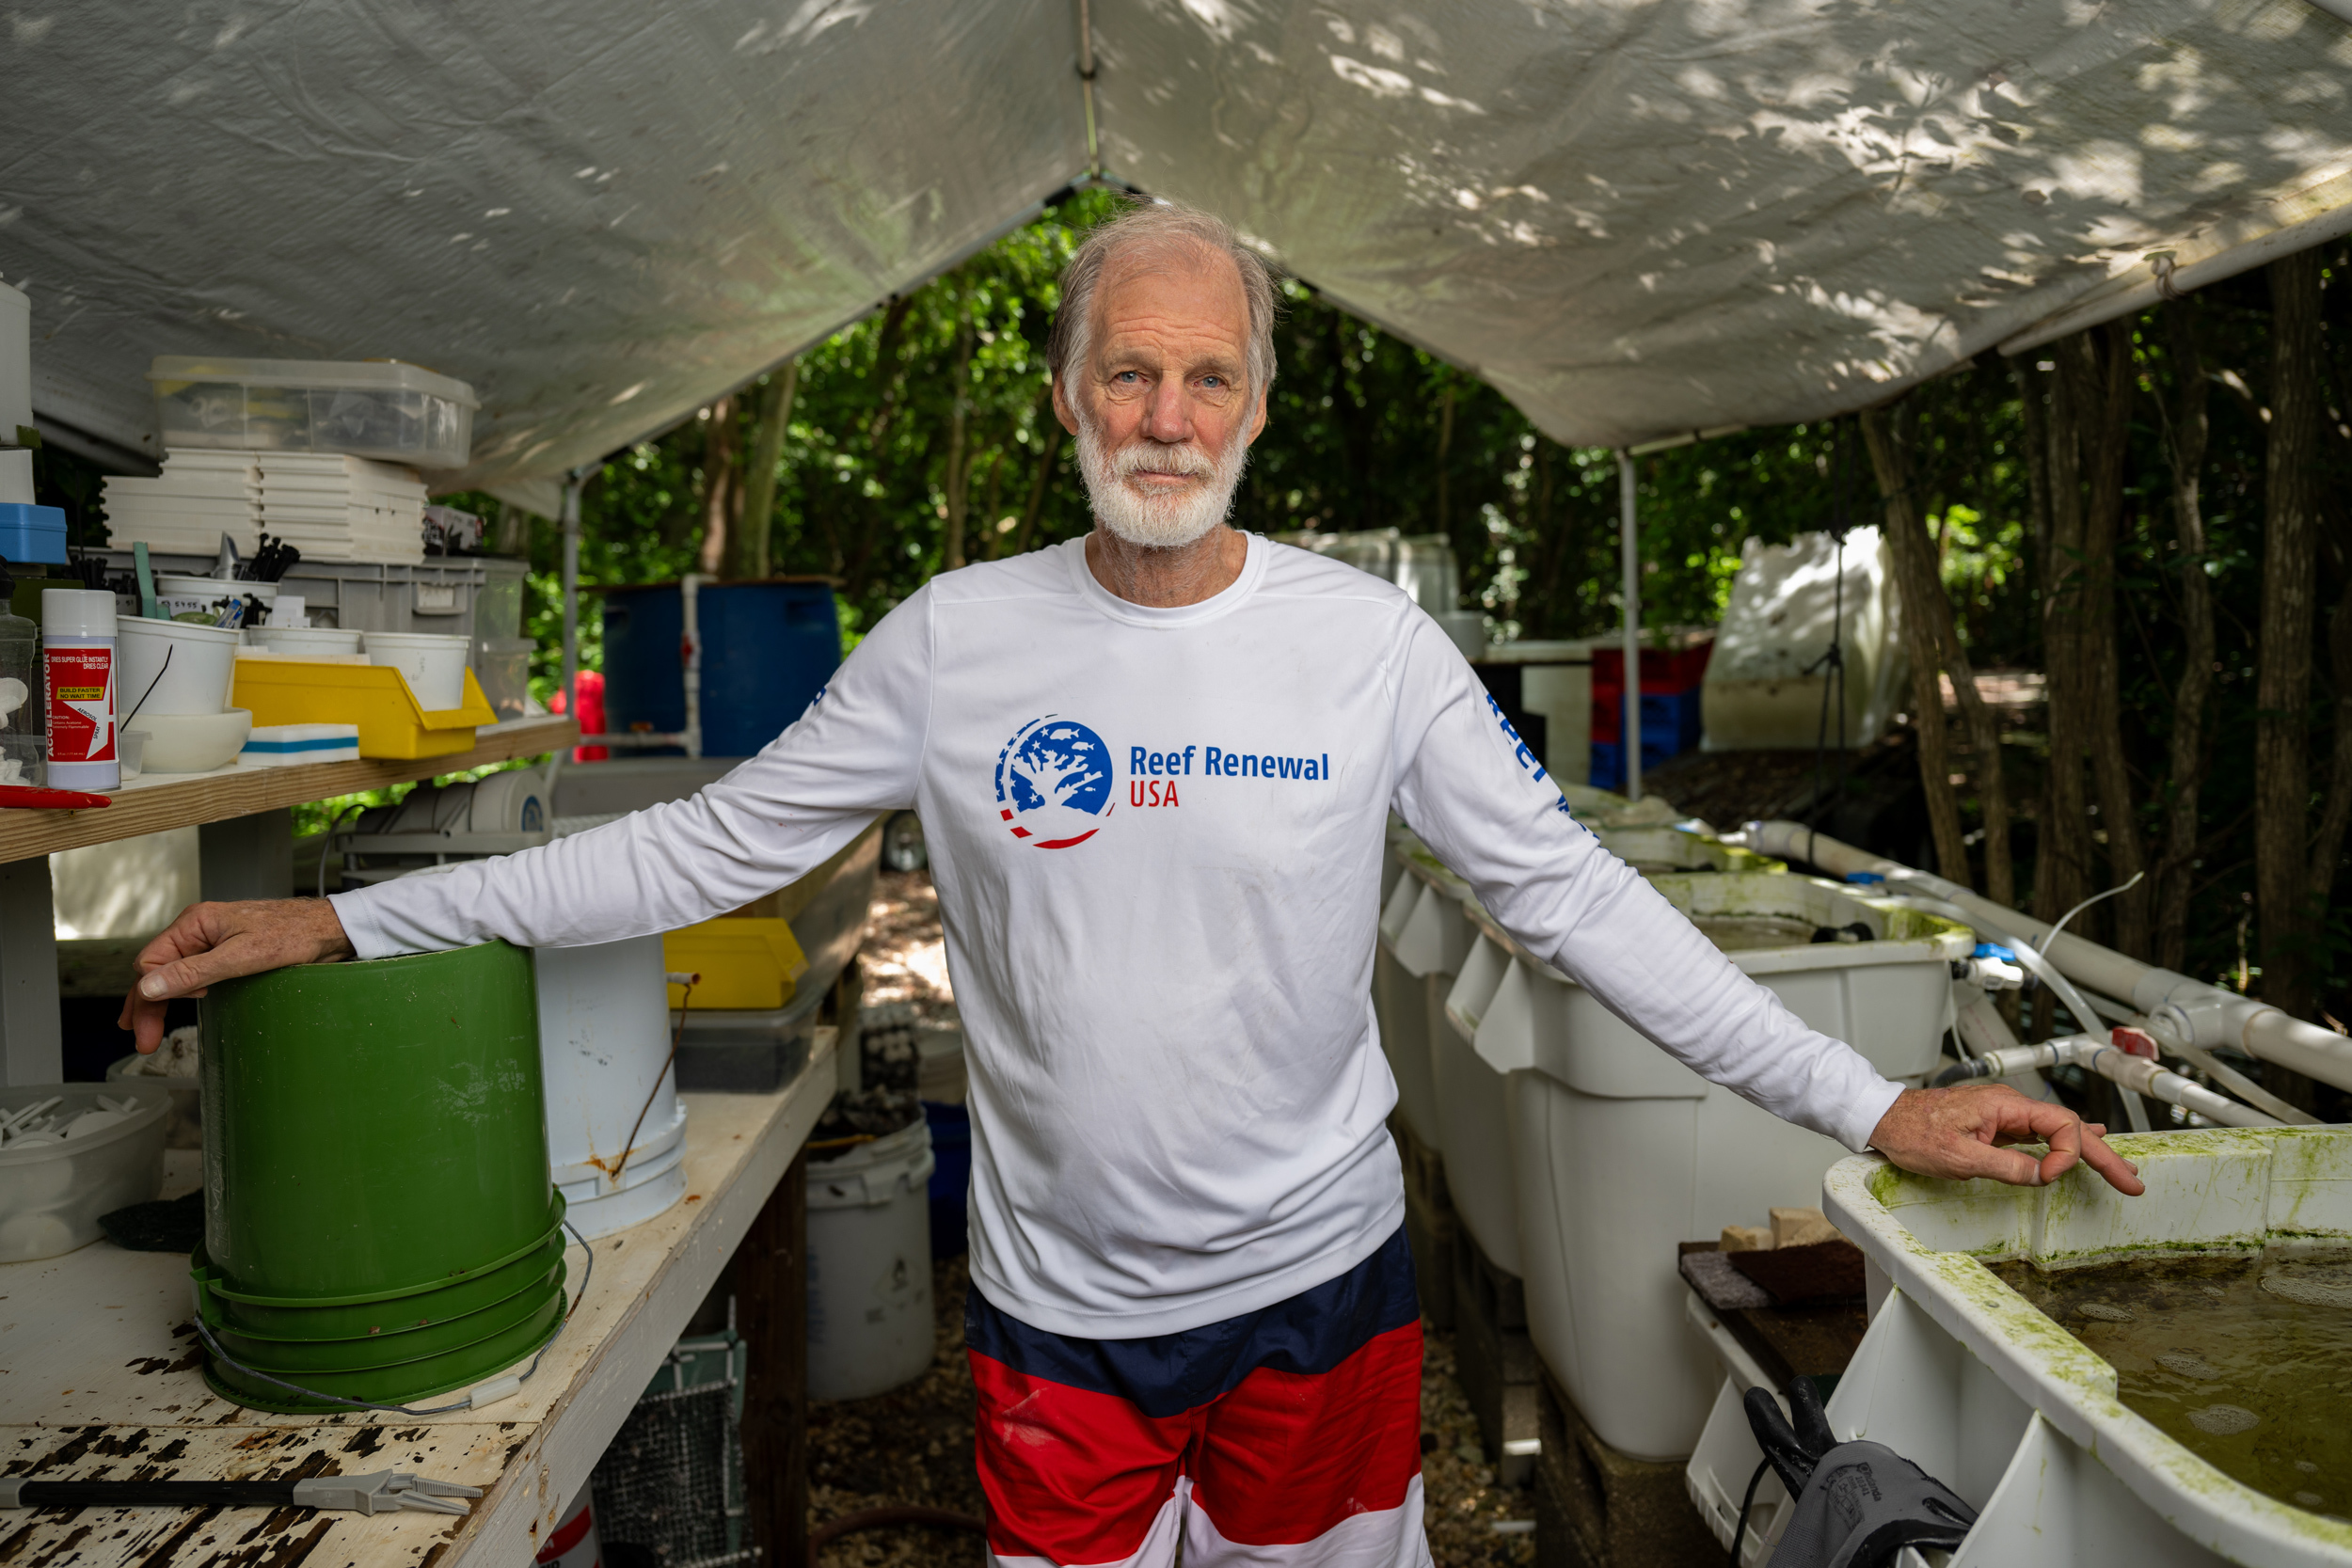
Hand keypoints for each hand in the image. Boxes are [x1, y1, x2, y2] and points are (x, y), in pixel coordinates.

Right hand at [118, 899, 355, 1052]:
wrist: (330, 929)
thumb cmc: (294, 933)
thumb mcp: (241, 956)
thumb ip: (194, 971)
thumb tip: (149, 986)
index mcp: (195, 923)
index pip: (151, 962)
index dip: (149, 995)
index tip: (152, 1025)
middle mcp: (199, 931)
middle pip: (158, 970)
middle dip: (147, 1005)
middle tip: (144, 1040)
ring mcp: (213, 942)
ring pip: (174, 973)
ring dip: (160, 999)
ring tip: (150, 1027)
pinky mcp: (229, 953)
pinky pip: (195, 973)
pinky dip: (183, 990)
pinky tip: (181, 1004)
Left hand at [1867, 1084, 2144, 1195]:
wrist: (1883, 1119)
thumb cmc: (1912, 1132)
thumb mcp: (1957, 1157)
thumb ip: (2004, 1166)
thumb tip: (2043, 1176)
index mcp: (2005, 1105)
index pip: (2059, 1125)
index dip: (2067, 1154)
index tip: (2051, 1178)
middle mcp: (2010, 1106)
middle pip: (2069, 1128)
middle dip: (2103, 1157)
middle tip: (2132, 1183)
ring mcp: (2005, 1116)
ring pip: (2058, 1132)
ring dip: (2090, 1154)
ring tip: (2121, 1172)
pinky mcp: (1997, 1127)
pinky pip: (2041, 1135)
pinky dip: (2066, 1145)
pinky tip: (2084, 1147)